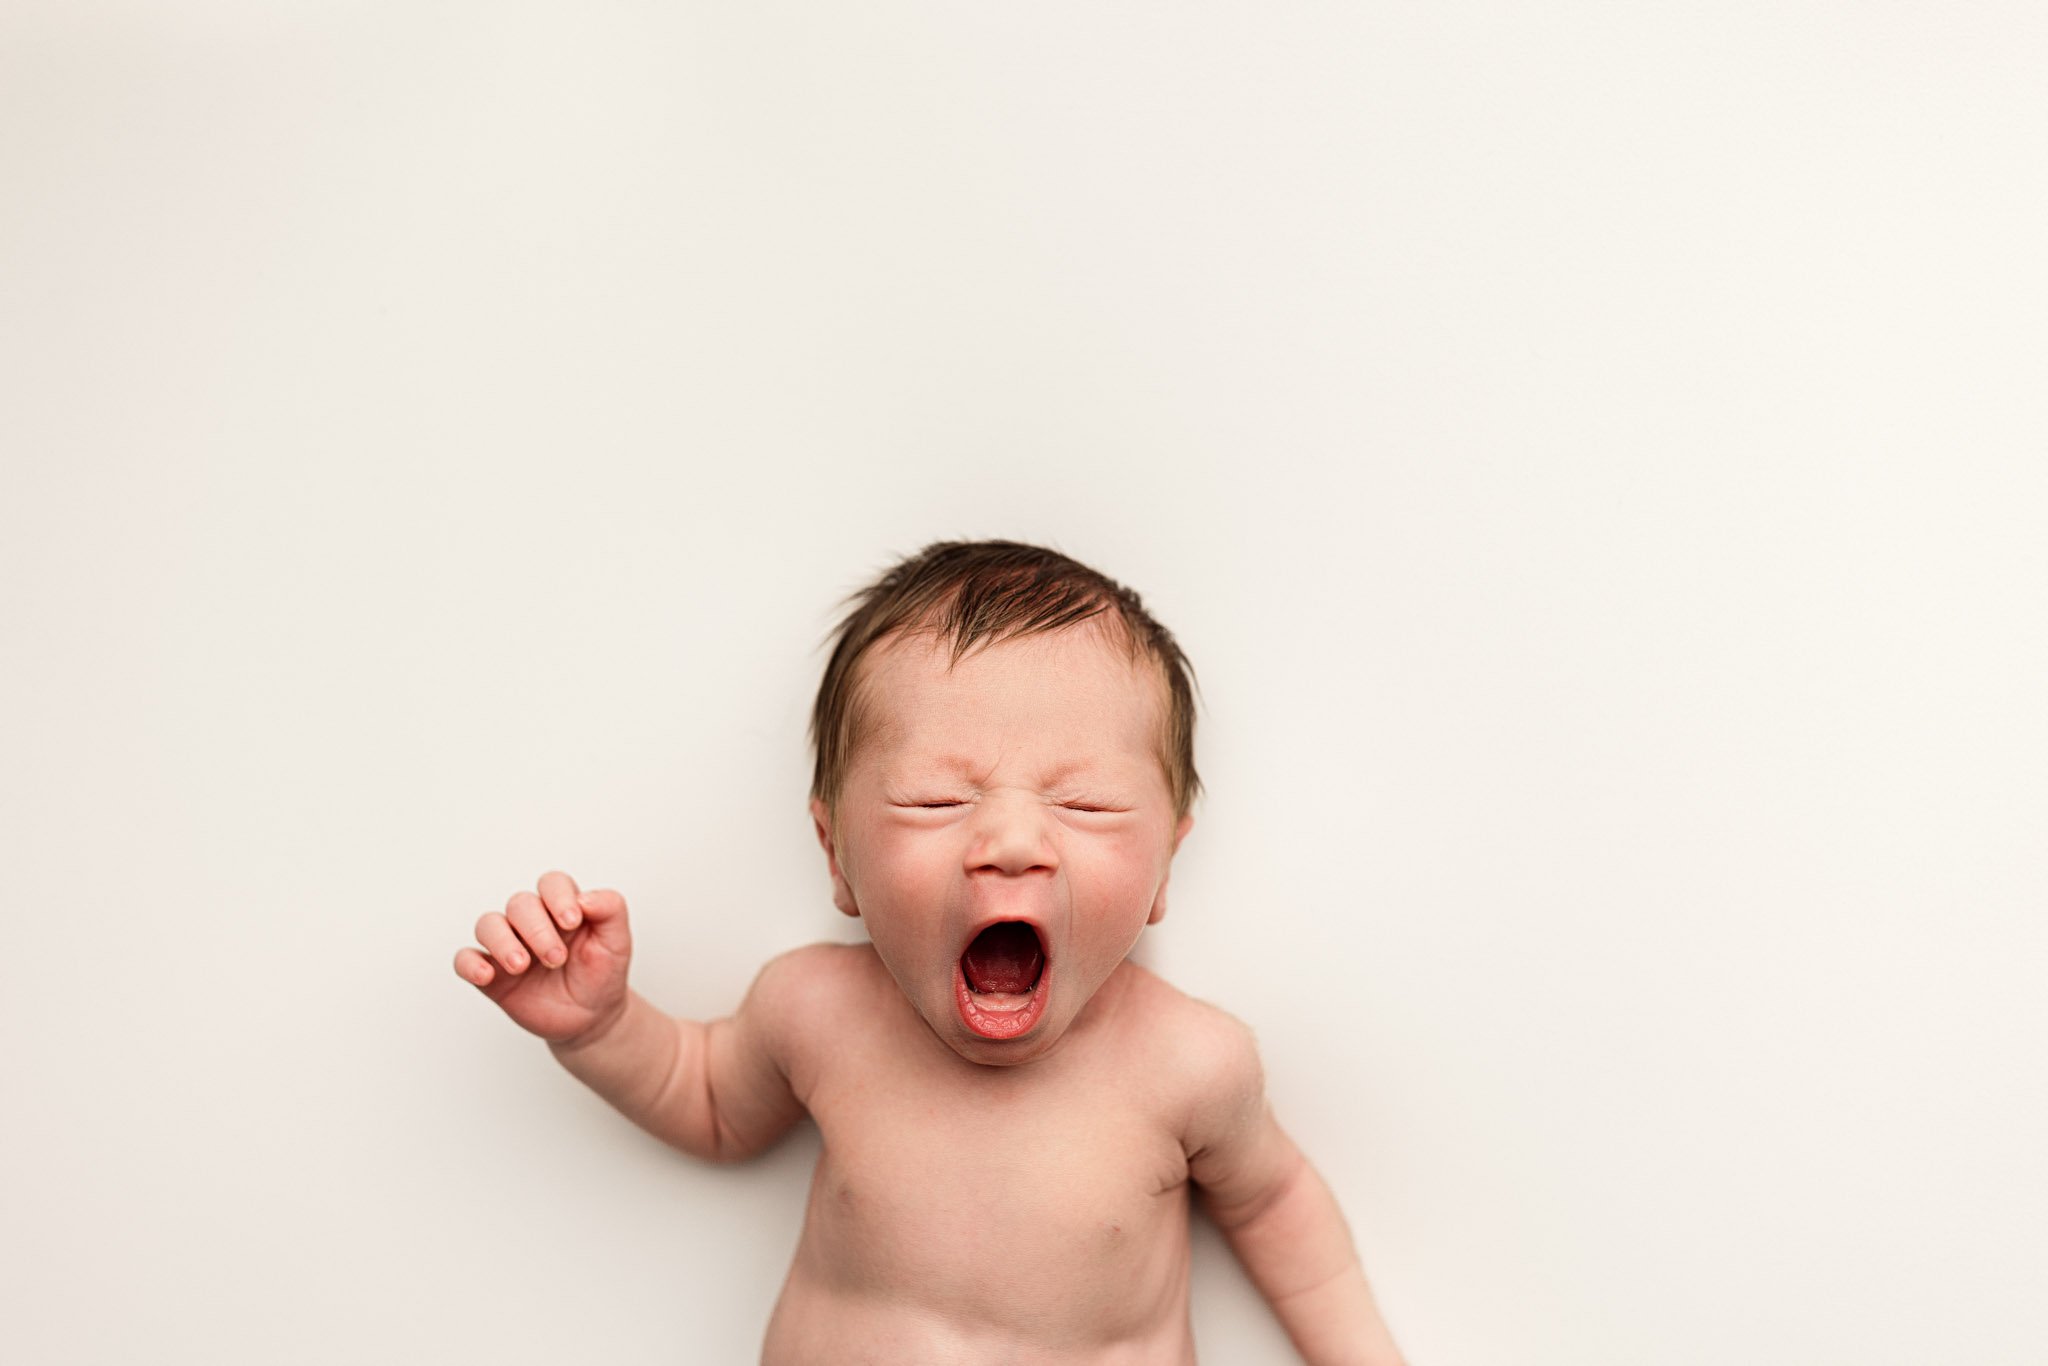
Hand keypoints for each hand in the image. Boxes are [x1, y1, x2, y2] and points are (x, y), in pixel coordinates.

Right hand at [453, 870, 632, 1044]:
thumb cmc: (603, 973)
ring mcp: (508, 946)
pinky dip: (469, 963)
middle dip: (537, 929)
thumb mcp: (618, 941)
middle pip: (519, 904)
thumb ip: (610, 909)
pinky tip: (485, 975)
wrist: (592, 1017)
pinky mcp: (492, 975)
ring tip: (520, 966)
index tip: (572, 923)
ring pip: (488, 925)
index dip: (558, 897)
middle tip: (556, 959)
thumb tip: (584, 897)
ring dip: (502, 941)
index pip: (552, 883)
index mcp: (562, 907)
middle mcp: (532, 922)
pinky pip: (465, 959)